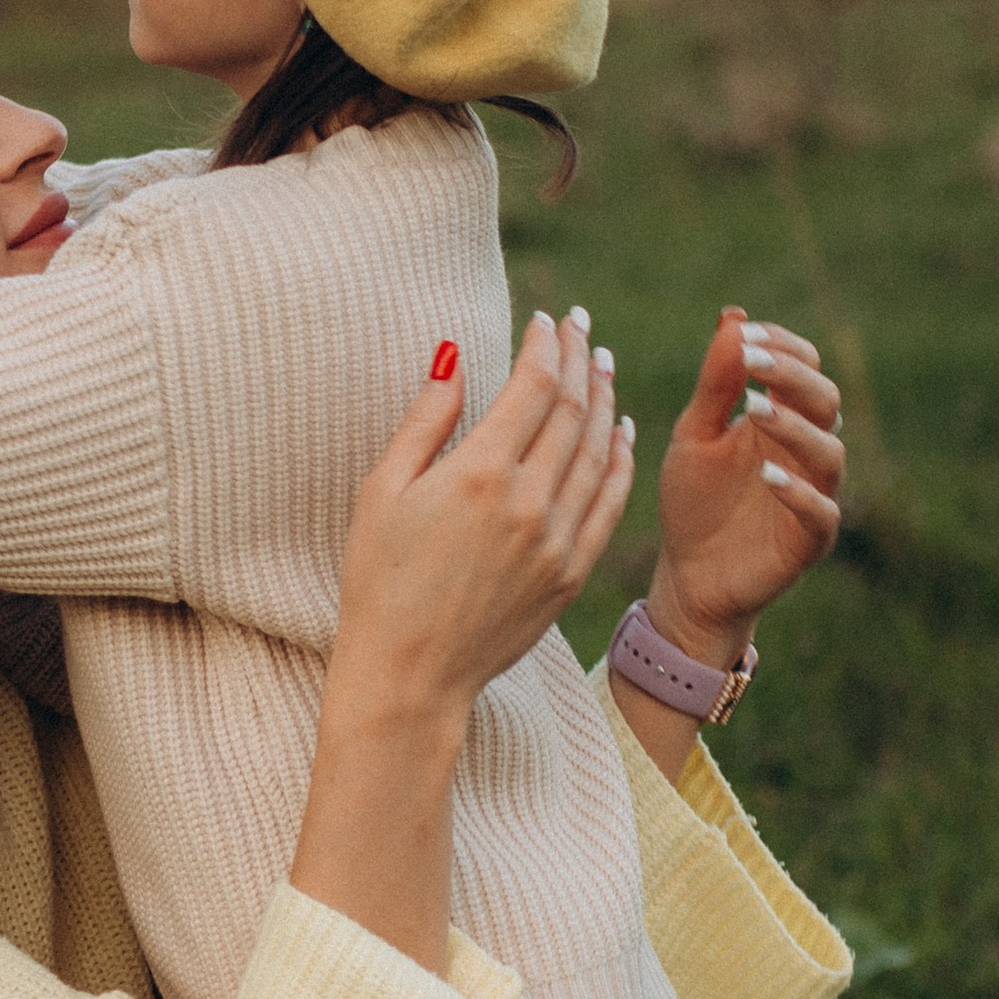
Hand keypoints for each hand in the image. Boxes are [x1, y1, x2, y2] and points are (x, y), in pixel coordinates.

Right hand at [334, 306, 633, 732]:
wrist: (410, 677)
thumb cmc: (378, 583)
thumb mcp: (381, 494)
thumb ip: (424, 423)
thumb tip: (453, 358)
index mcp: (477, 474)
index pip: (533, 385)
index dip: (545, 345)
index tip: (546, 322)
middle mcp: (528, 502)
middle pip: (573, 408)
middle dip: (579, 358)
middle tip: (581, 328)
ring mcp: (557, 540)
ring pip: (598, 450)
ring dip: (605, 399)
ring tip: (601, 365)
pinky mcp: (570, 573)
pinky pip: (610, 501)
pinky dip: (620, 459)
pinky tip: (620, 431)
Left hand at [645, 309, 842, 668]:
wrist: (688, 576)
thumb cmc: (693, 502)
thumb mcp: (694, 435)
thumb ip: (714, 383)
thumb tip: (732, 316)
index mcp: (781, 418)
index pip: (803, 365)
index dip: (781, 347)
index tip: (745, 335)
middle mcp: (805, 451)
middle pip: (825, 399)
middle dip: (791, 375)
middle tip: (752, 361)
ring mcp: (813, 494)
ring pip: (829, 451)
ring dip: (795, 427)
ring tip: (755, 412)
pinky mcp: (809, 540)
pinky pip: (821, 513)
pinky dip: (799, 493)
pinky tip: (768, 476)